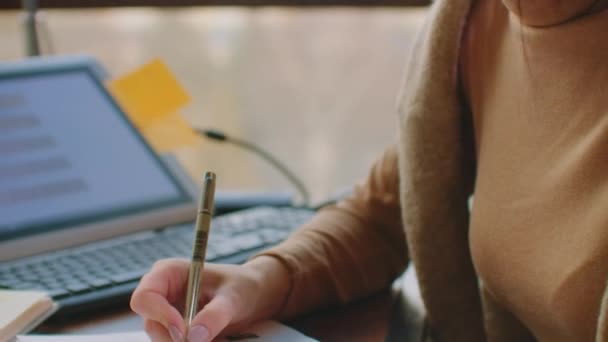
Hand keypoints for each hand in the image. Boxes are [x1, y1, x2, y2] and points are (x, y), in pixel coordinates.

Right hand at [130, 256, 289, 341]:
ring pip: (161, 338)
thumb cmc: (242, 286)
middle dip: (172, 337)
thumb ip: (215, 315)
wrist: (254, 296)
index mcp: (168, 273)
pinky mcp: (176, 329)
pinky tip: (210, 341)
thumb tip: (194, 337)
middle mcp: (162, 293)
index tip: (182, 330)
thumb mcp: (233, 297)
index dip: (159, 315)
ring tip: (212, 339)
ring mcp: (167, 312)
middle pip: (150, 323)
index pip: (145, 297)